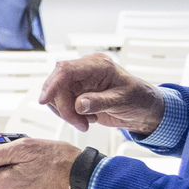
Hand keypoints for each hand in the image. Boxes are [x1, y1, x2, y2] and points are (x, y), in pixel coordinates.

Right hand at [39, 54, 165, 135]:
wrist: (143, 110)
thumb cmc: (139, 99)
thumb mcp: (123, 101)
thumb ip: (100, 102)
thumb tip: (79, 104)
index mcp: (98, 65)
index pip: (66, 70)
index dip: (52, 84)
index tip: (44, 100)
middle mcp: (85, 70)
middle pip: (58, 85)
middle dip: (64, 108)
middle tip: (79, 123)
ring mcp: (80, 82)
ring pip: (57, 96)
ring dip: (67, 114)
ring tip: (85, 122)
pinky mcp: (77, 93)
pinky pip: (62, 104)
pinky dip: (70, 116)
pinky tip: (86, 119)